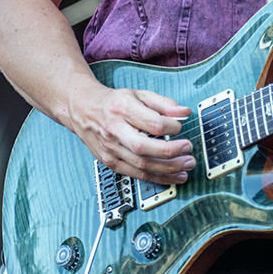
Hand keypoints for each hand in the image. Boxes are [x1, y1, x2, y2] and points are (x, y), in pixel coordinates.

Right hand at [64, 77, 194, 184]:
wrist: (84, 111)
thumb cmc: (114, 103)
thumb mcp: (139, 95)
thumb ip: (163, 103)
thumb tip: (184, 113)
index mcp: (122, 109)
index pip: (151, 122)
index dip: (171, 126)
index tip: (180, 126)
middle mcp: (114, 130)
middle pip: (144, 147)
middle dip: (170, 152)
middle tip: (188, 149)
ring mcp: (111, 149)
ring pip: (141, 165)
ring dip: (168, 169)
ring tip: (186, 166)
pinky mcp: (111, 162)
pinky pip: (137, 175)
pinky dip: (157, 178)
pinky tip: (173, 177)